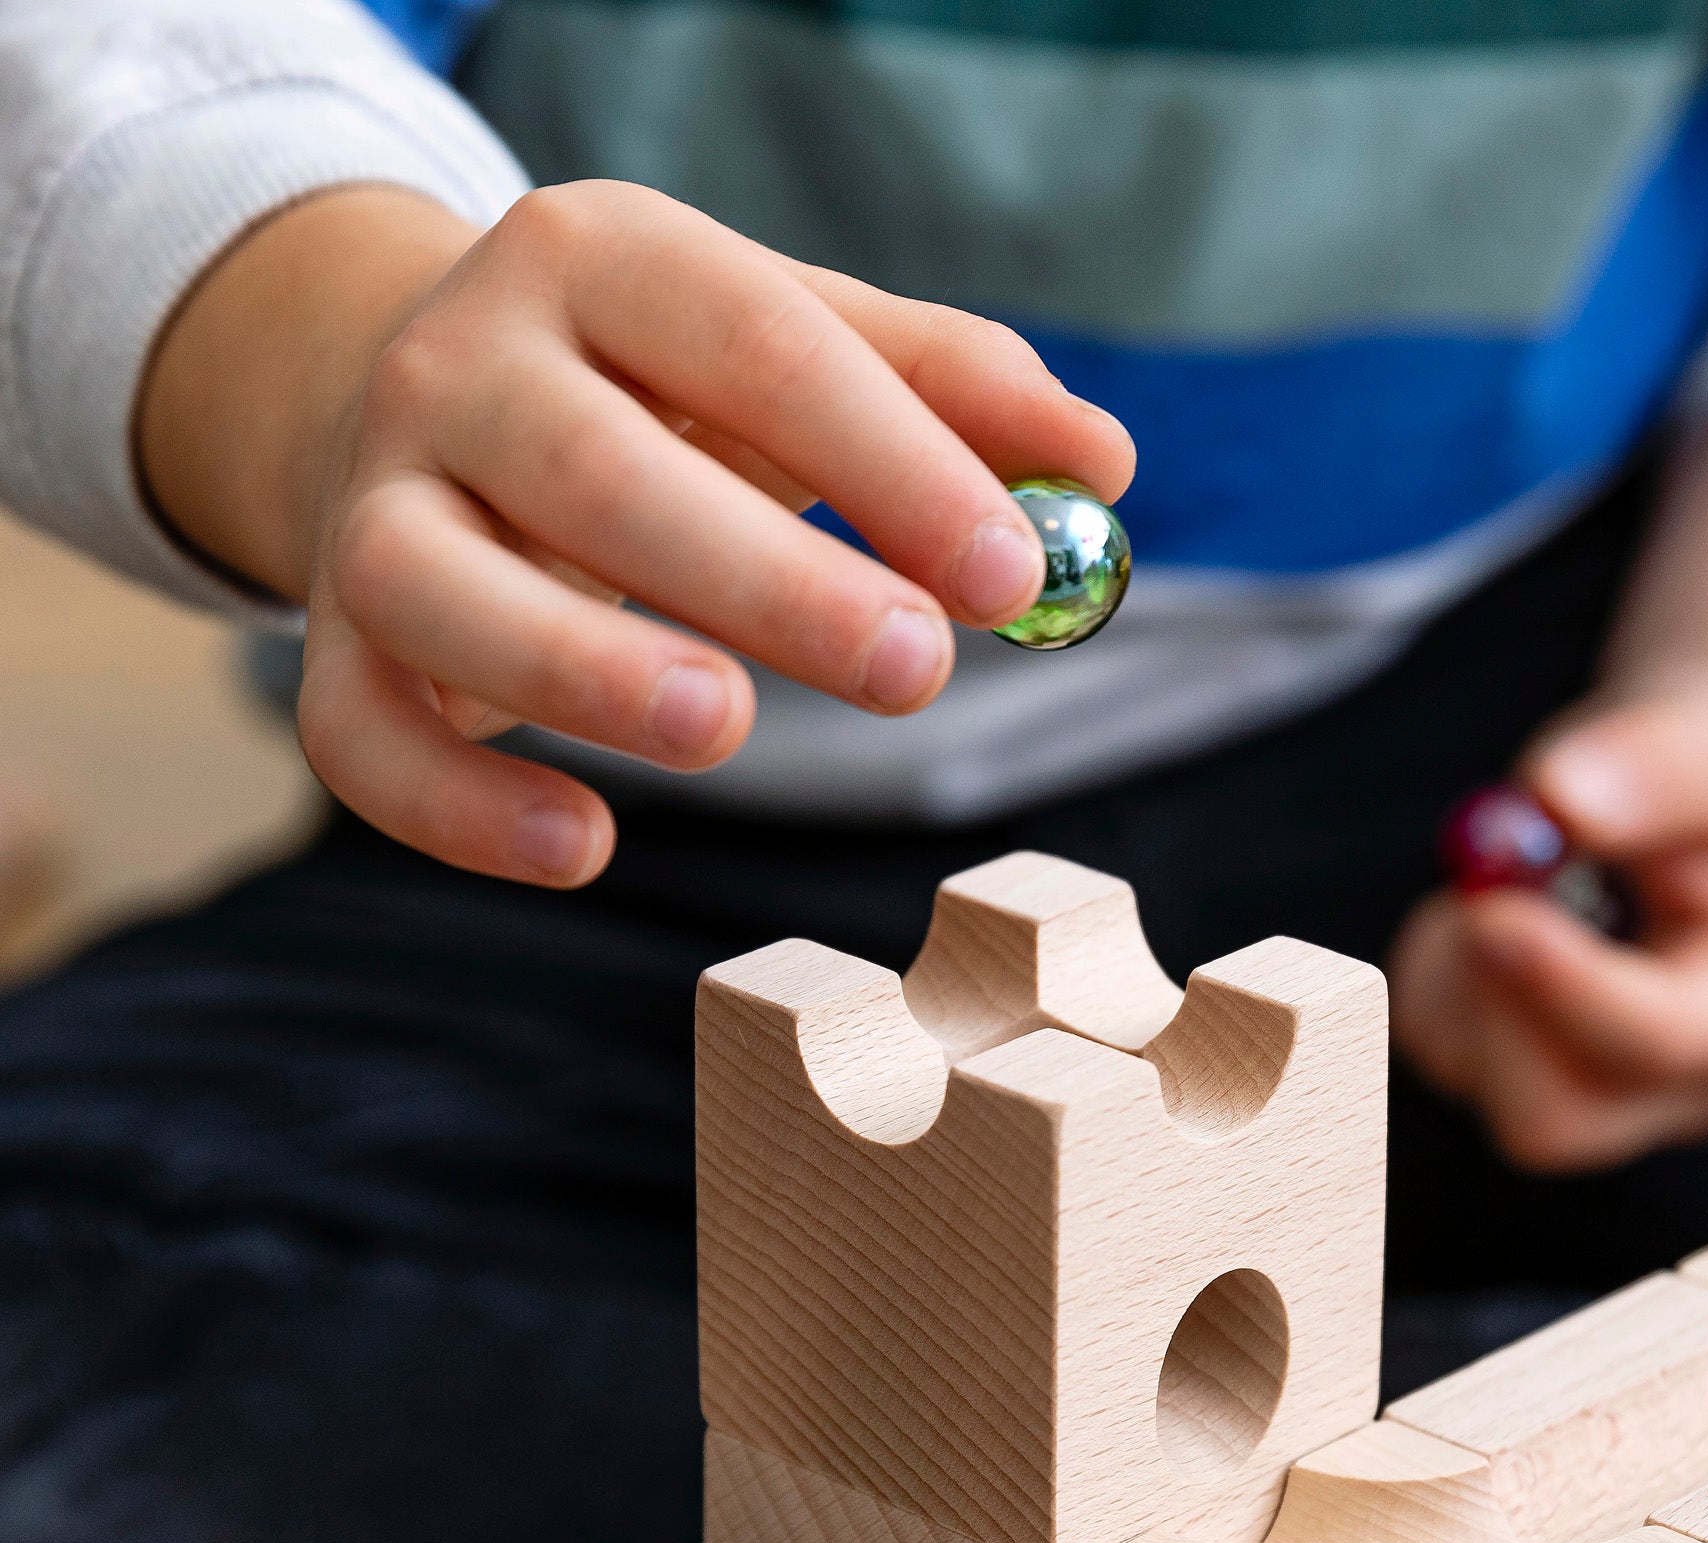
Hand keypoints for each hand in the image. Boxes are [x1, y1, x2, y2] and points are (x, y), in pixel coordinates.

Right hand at [140, 183, 1132, 885]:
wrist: (424, 408)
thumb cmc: (660, 392)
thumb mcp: (795, 350)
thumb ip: (947, 392)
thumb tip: (1101, 466)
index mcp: (598, 259)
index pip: (754, 341)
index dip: (888, 458)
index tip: (1010, 572)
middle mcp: (461, 364)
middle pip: (599, 471)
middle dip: (766, 577)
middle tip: (915, 669)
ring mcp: (376, 505)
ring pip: (446, 590)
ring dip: (588, 668)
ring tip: (729, 728)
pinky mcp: (336, 640)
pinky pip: (364, 733)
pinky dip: (461, 807)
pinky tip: (585, 848)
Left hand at [1391, 671, 1707, 1169]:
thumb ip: (1662, 764)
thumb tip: (1559, 799)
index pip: (1658, 1044)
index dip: (1562, 989)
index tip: (1492, 914)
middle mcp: (1680, 1084)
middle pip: (1554, 1121)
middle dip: (1492, 1009)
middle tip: (1476, 894)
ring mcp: (1596, 1092)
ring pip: (1474, 1073)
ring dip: (1460, 965)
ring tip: (1518, 867)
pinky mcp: (1519, 1073)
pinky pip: (1434, 1040)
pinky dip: (1436, 966)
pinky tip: (1492, 905)